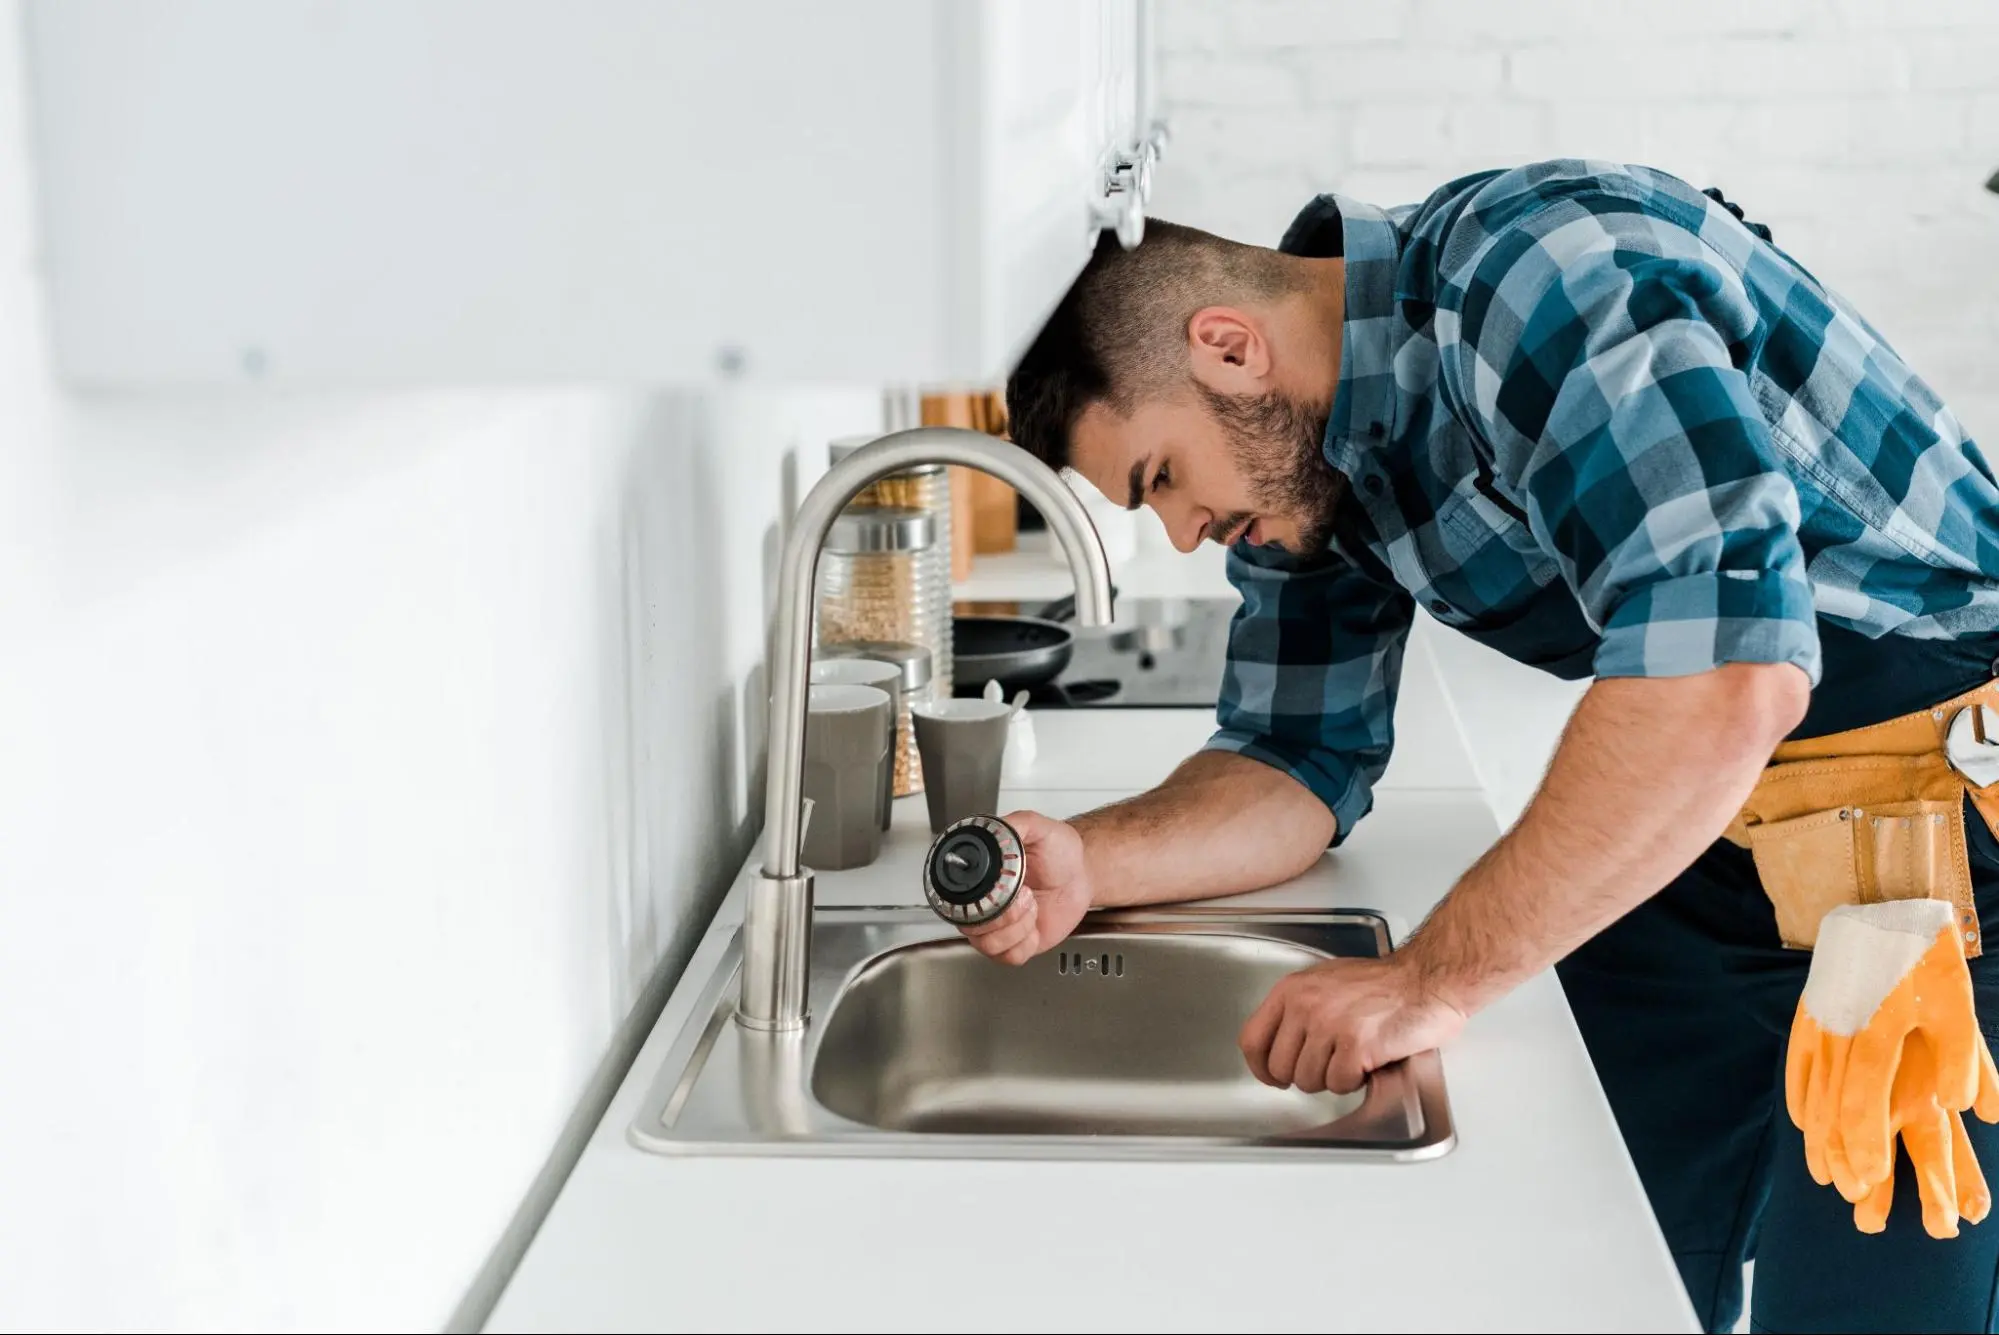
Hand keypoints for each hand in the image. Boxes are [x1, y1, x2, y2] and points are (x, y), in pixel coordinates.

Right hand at [957, 810, 1093, 964]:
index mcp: (978, 878)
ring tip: (1031, 907)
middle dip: (1002, 915)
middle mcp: (981, 903)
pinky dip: (1026, 943)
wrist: (1080, 874)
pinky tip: (1034, 924)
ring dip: (1016, 927)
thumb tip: (995, 828)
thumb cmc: (1058, 852)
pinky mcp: (1016, 944)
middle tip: (1025, 895)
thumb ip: (1017, 824)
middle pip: (969, 926)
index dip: (976, 900)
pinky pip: (1009, 957)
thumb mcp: (1040, 828)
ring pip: (988, 944)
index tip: (1001, 890)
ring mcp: (997, 926)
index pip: (955, 898)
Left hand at [1238, 956, 1466, 1094]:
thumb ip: (1299, 1009)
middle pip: (1280, 1068)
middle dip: (1305, 1075)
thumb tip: (1280, 1046)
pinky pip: (1339, 1084)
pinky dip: (1355, 1081)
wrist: (1428, 980)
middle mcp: (1305, 1006)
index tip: (1273, 1077)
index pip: (1252, 1040)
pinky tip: (1368, 1061)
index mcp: (1292, 990)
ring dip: (1333, 1078)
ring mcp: (1329, 1025)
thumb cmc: (1386, 983)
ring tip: (1354, 1056)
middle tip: (1331, 1064)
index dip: (1260, 1068)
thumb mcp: (1327, 982)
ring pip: (1308, 1081)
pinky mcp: (1355, 1046)